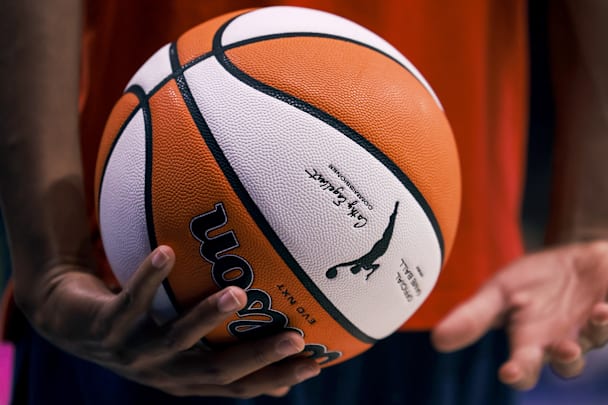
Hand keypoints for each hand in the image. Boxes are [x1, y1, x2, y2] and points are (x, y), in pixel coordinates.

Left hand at [26, 246, 319, 397]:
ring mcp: (132, 353)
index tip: (316, 360)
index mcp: (184, 379)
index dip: (276, 376)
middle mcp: (161, 373)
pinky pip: (128, 302)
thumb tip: (278, 372)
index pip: (238, 386)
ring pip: (173, 341)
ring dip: (205, 318)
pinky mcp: (104, 328)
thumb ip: (224, 354)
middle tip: (296, 337)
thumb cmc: (139, 329)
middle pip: (214, 372)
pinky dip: (148, 279)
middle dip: (256, 357)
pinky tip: (167, 251)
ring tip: (237, 294)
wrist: (66, 321)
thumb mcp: (183, 345)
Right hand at [430, 240, 607, 389]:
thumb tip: (438, 340)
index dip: (519, 372)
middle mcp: (566, 339)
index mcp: (532, 342)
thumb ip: (473, 317)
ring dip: (603, 322)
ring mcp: (596, 322)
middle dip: (569, 356)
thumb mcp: (498, 294)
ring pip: (603, 332)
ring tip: (602, 309)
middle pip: (570, 363)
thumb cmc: (531, 283)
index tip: (509, 371)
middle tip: (565, 348)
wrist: (567, 259)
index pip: (525, 368)